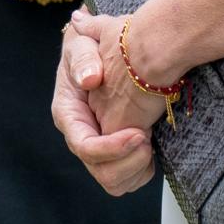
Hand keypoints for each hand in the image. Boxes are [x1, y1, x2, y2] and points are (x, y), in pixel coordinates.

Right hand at [53, 21, 155, 195]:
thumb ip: (83, 58)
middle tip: (149, 137)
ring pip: (114, 182)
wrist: (102, 47)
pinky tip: (153, 146)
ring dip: (136, 169)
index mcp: (70, 115)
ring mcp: (99, 145)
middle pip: (101, 172)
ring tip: (151, 141)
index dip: (112, 148)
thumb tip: (91, 78)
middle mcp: (82, 136)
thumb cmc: (88, 44)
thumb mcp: (81, 42)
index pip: (85, 147)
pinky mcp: (114, 149)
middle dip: (128, 161)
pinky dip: (142, 170)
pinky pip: (127, 177)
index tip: (139, 133)